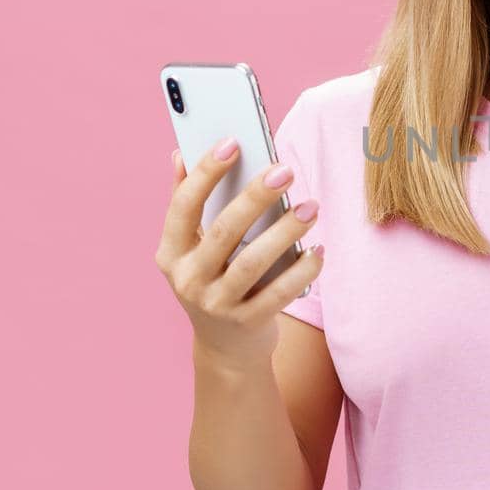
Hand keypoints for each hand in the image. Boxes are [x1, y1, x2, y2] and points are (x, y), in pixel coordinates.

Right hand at [155, 142, 324, 367]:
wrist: (226, 347)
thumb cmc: (214, 280)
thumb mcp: (193, 248)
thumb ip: (187, 203)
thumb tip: (180, 153)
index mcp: (171, 253)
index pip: (184, 205)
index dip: (206, 172)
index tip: (233, 142)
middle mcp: (188, 279)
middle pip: (223, 231)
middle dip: (256, 197)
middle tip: (285, 170)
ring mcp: (216, 304)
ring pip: (252, 263)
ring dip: (285, 231)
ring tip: (311, 207)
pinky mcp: (247, 323)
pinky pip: (279, 293)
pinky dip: (302, 270)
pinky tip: (318, 250)